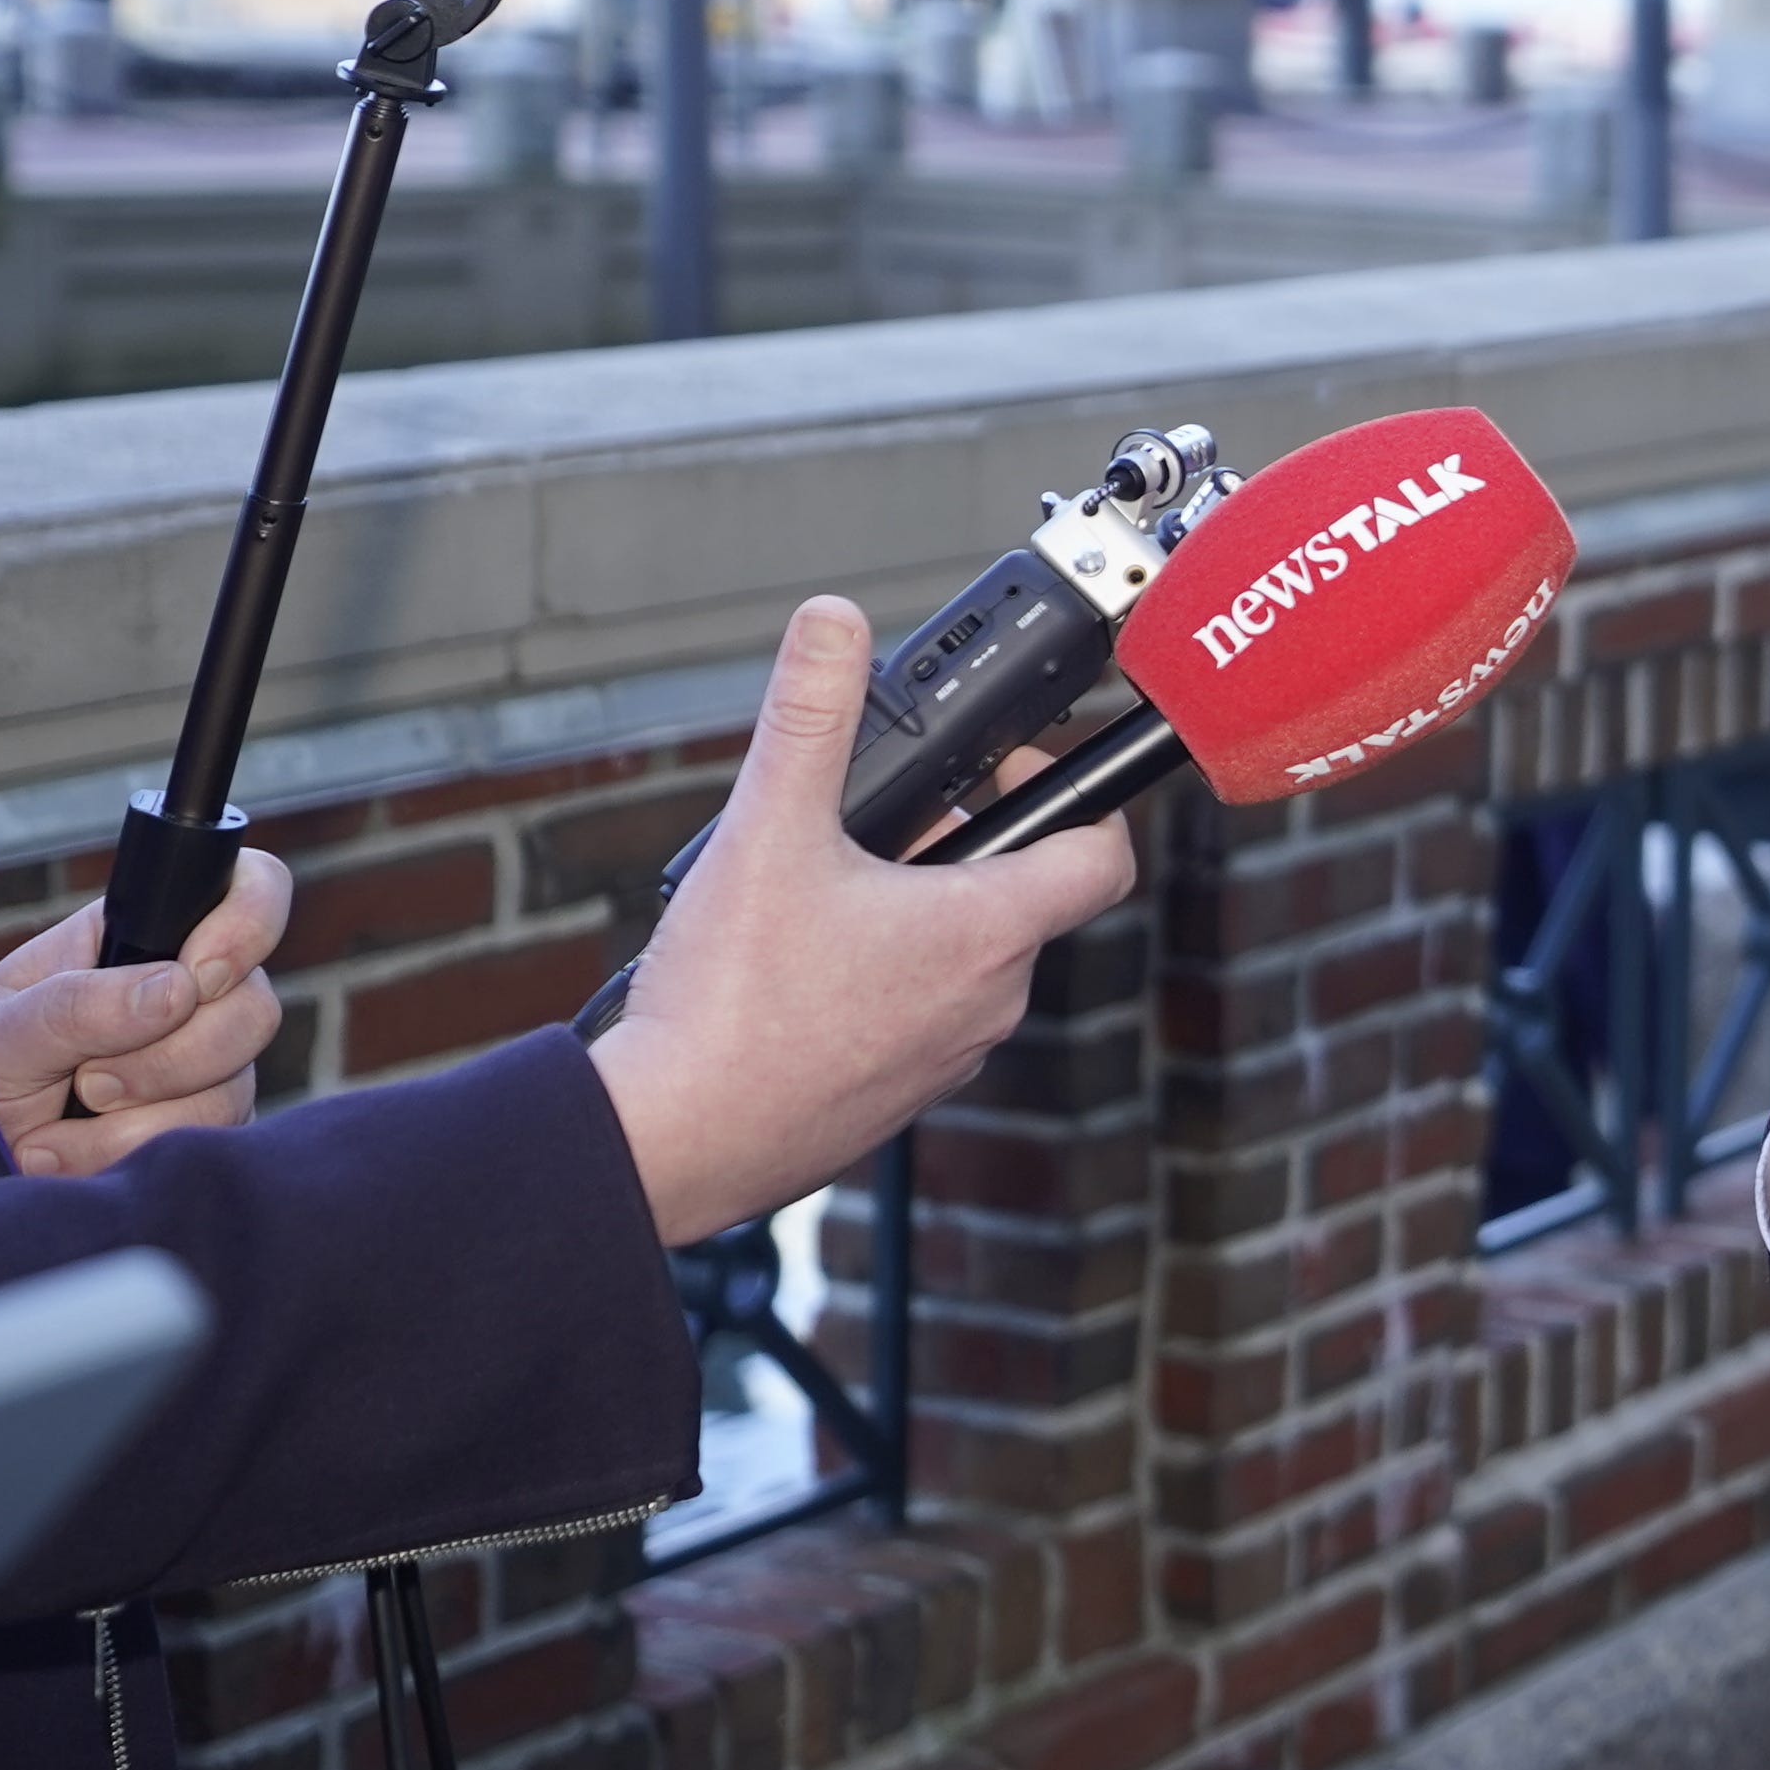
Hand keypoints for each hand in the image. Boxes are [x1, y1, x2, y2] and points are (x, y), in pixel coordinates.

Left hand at [0, 853, 291, 1172]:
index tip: (197, 975)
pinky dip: (127, 1151)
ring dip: (135, 1119)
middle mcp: (191, 995)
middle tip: (85, 1080)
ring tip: (51, 1132)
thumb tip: (177, 990)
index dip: (248, 922)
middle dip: (169, 1057)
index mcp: (142, 937)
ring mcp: (207, 1065)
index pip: (248, 890)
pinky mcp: (206, 1126)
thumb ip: (78, 1006)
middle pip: (253, 1005)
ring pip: (235, 1081)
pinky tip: (67, 1156)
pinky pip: (209, 1137)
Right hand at [586, 598, 1141, 1248]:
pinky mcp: (895, 1099)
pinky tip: (798, 966)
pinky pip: (916, 1016)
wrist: (671, 1143)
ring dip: (914, 912)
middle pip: (1018, 897)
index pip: (1099, 853)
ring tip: (824, 891)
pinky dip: (879, 977)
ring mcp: (947, 1059)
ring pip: (962, 959)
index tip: (1009, 768)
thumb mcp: (766, 832)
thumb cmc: (728, 1008)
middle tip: (881, 822)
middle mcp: (989, 1002)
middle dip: (961, 844)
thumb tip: (832, 626)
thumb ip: (808, 717)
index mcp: (987, 932)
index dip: (1076, 793)